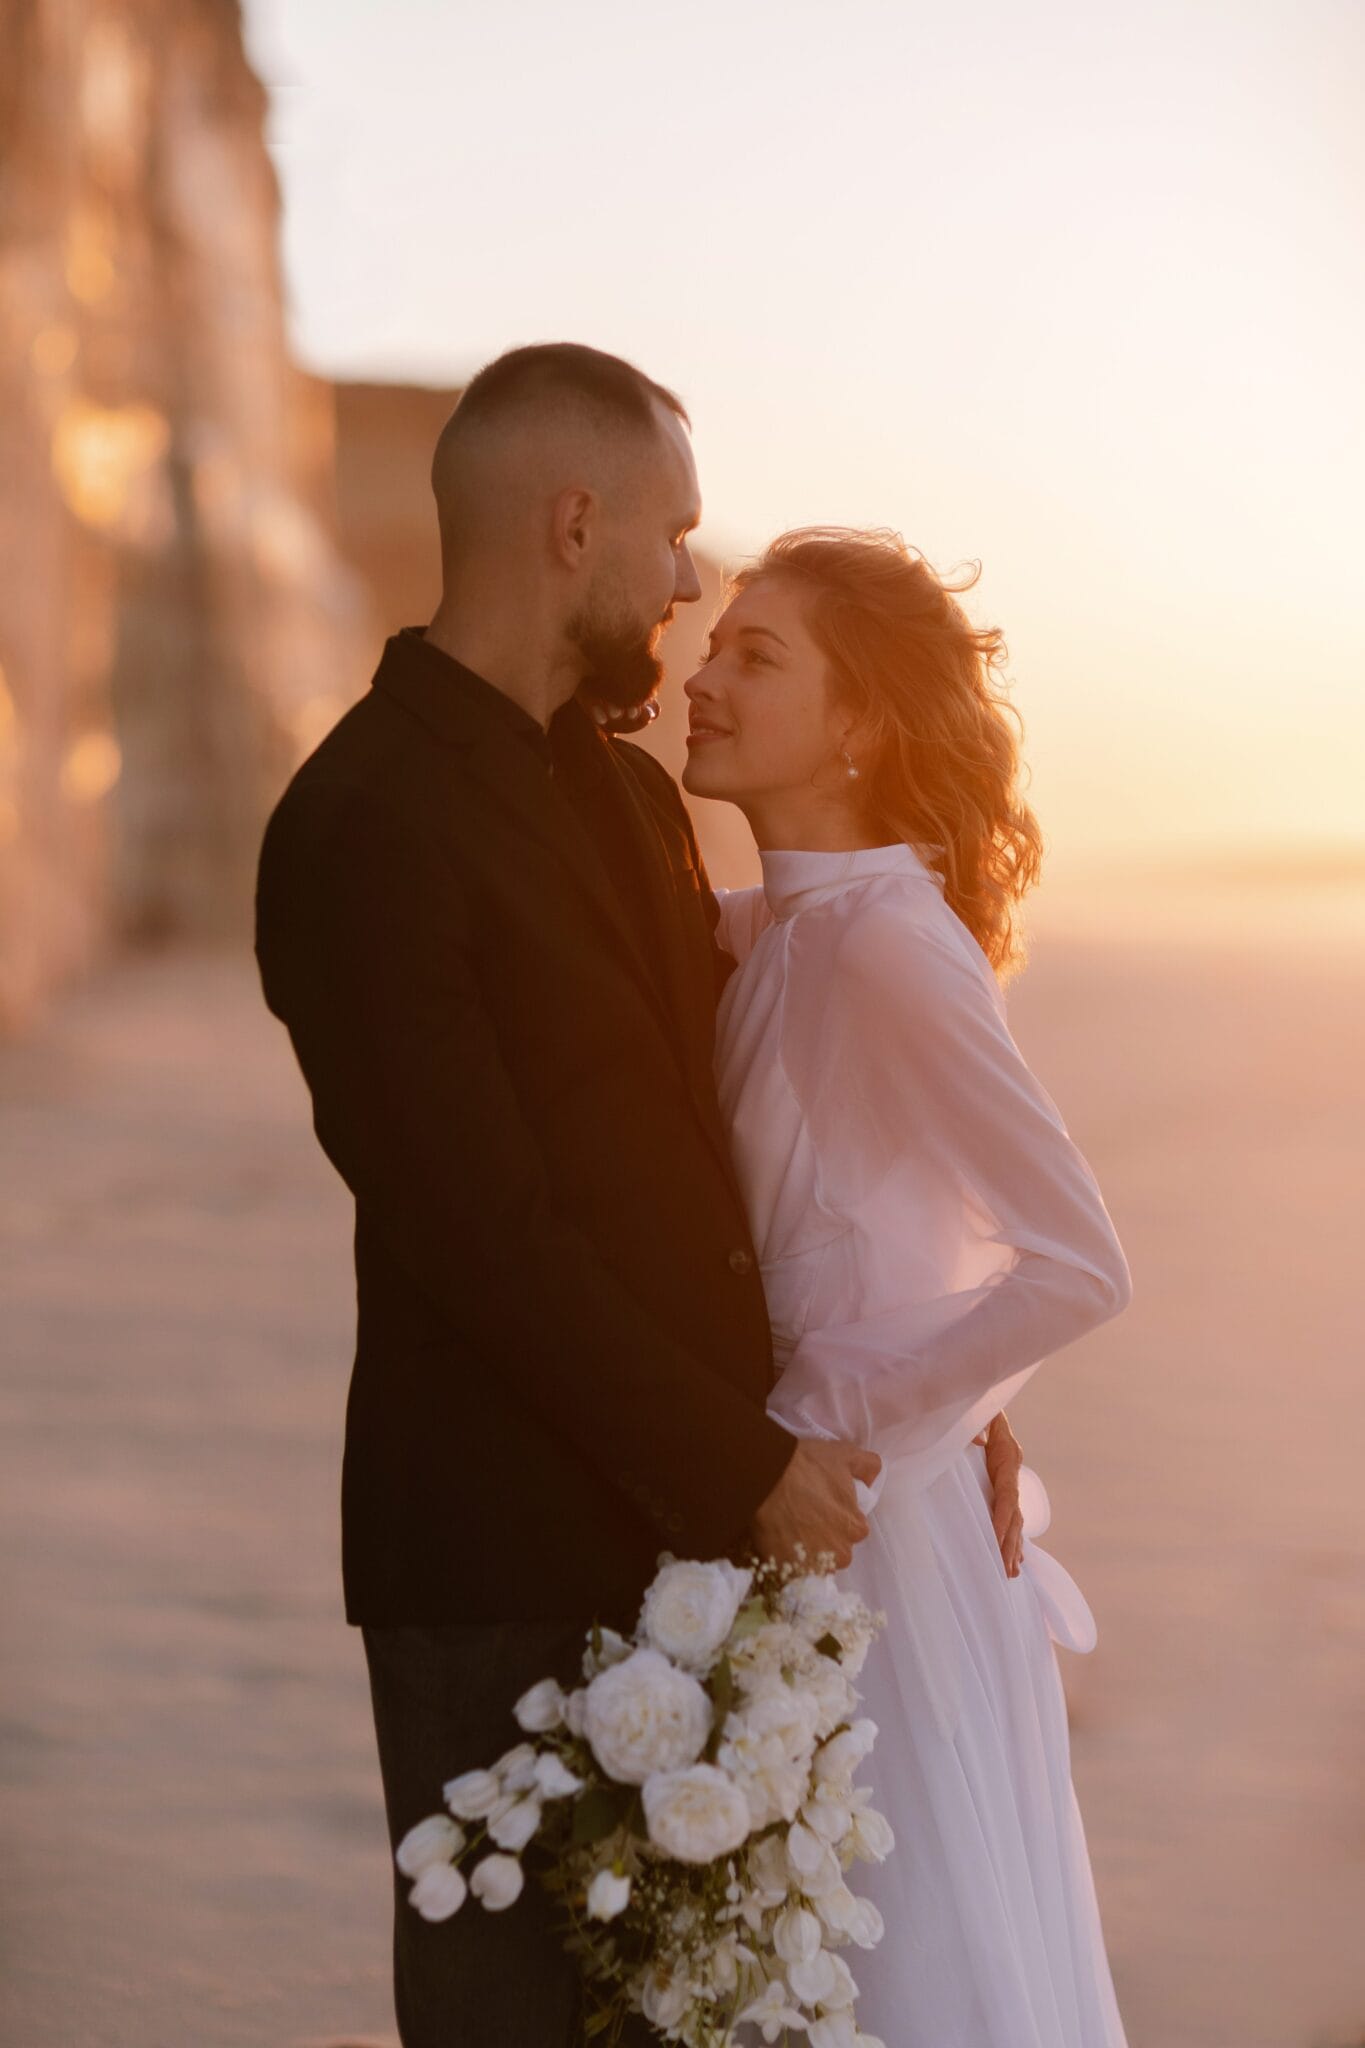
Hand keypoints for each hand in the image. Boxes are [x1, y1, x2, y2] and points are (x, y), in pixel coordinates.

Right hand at [748, 1440, 881, 1570]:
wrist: (763, 1478)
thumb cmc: (804, 1466)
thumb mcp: (844, 1455)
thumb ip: (868, 1466)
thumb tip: (871, 1481)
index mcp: (855, 1528)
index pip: (854, 1529)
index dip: (840, 1517)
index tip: (823, 1506)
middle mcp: (839, 1554)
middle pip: (837, 1550)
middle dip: (826, 1538)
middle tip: (805, 1517)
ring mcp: (813, 1565)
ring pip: (816, 1564)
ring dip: (807, 1552)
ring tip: (790, 1529)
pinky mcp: (787, 1571)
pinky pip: (792, 1571)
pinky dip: (787, 1561)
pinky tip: (779, 1541)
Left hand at [974, 1411, 1023, 1577]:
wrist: (980, 1393)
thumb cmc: (974, 1401)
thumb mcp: (976, 1409)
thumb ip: (975, 1424)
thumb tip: (976, 1442)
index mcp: (1007, 1456)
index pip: (1007, 1494)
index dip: (1003, 1518)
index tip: (996, 1539)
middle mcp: (1011, 1469)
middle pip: (1014, 1512)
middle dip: (1011, 1542)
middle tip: (1007, 1570)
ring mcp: (1007, 1477)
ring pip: (1015, 1517)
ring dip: (1013, 1545)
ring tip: (1013, 1572)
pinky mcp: (999, 1481)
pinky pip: (1008, 1512)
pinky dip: (1011, 1534)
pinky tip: (1012, 1556)